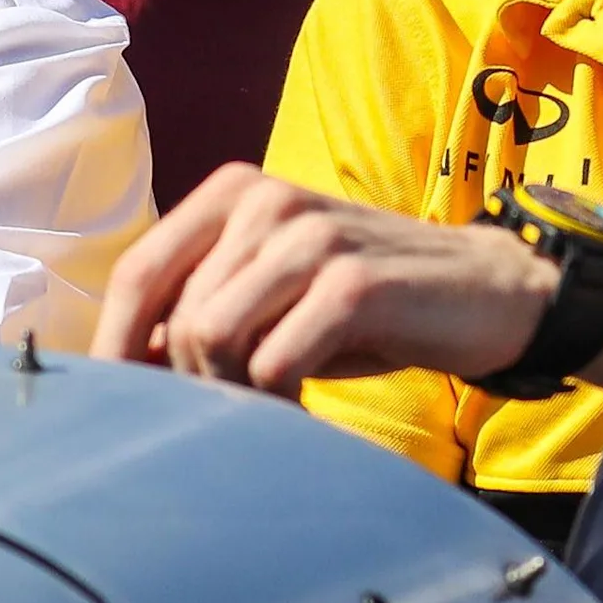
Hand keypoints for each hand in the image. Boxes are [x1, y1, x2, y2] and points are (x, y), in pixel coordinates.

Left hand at [91, 164, 556, 392]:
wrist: (488, 294)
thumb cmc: (369, 307)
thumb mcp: (276, 293)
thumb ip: (205, 307)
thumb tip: (119, 371)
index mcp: (236, 192)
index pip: (138, 271)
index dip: (113, 345)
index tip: (116, 406)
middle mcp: (266, 199)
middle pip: (173, 316)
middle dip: (190, 382)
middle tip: (238, 410)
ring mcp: (310, 237)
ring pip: (209, 336)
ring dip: (234, 393)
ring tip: (275, 406)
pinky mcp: (352, 281)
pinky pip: (271, 361)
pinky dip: (278, 402)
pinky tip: (305, 408)